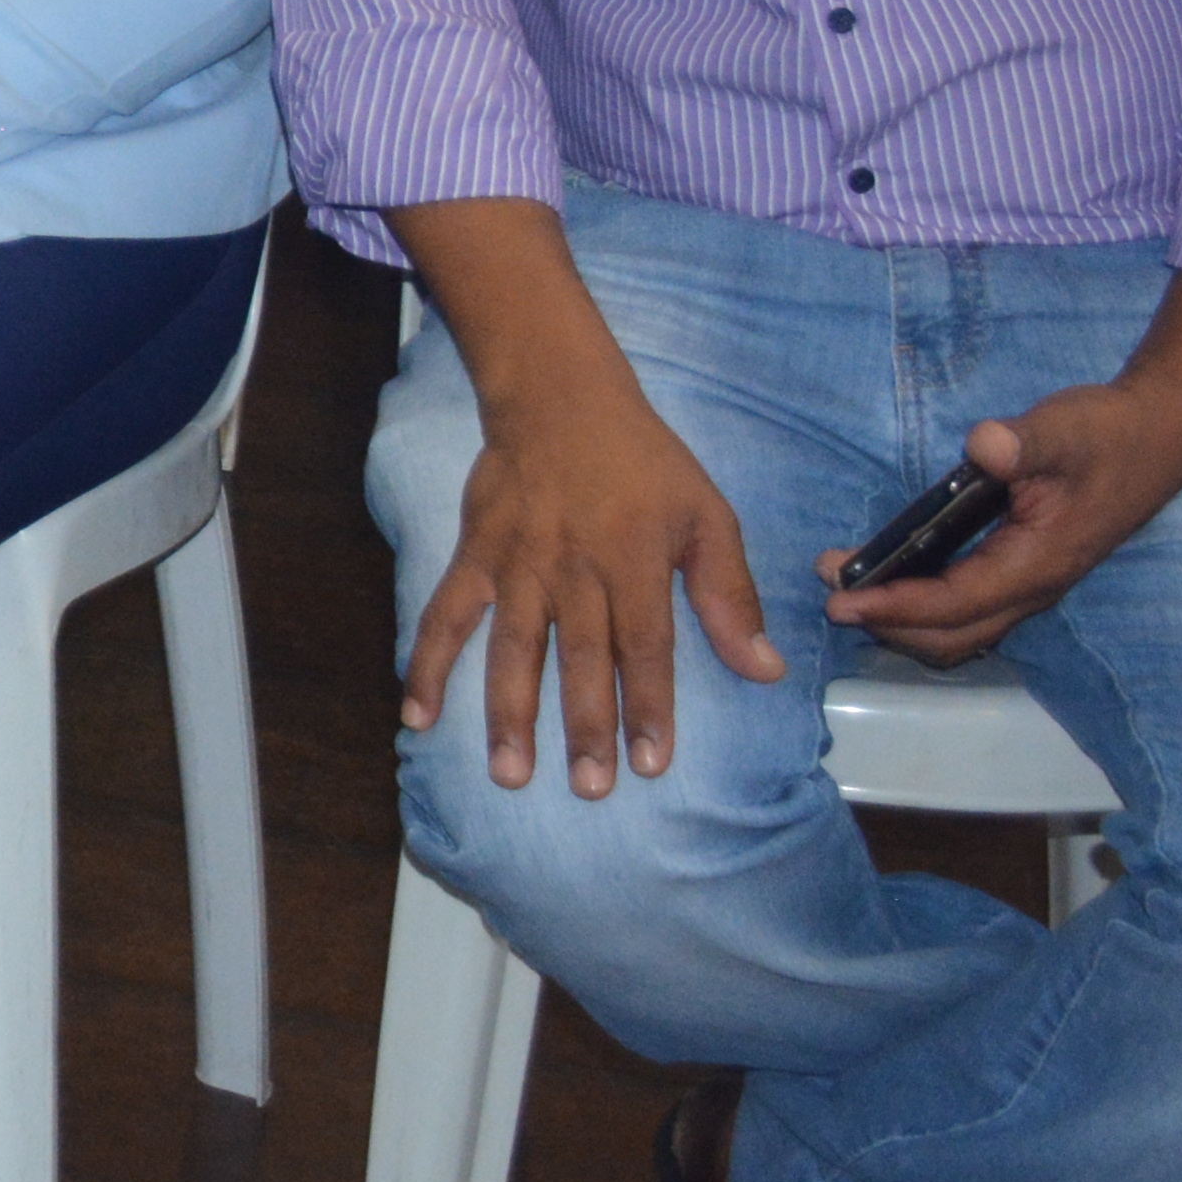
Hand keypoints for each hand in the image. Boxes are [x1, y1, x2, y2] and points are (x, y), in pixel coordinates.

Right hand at [403, 354, 780, 797]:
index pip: (644, 646)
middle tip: (590, 786)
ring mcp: (516, 564)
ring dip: (509, 712)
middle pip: (579, 658)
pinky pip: (446, 615)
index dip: (648, 706)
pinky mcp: (474, 555)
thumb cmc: (643, 461)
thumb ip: (731, 595)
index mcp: (635, 561)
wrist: (558, 396)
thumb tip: (764, 669)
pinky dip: (428, 663)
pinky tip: (417, 714)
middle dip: (585, 725)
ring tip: (510, 772)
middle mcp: (573, 569)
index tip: (651, 763)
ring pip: (512, 648)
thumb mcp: (707, 515)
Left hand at [826, 287, 1181, 668]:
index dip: (896, 605)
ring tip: (849, 585)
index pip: (956, 603)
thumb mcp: (1062, 429)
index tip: (840, 598)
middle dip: (888, 621)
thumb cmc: (1106, 434)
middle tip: (831, 590)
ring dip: (903, 620)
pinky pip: (969, 610)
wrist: (1158, 437)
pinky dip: (924, 607)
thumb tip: (984, 447)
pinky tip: (892, 575)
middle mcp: (1035, 587)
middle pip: (952, 636)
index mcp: (1038, 563)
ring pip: (961, 631)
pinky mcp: (1027, 571)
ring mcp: (1033, 584)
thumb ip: (1023, 442)